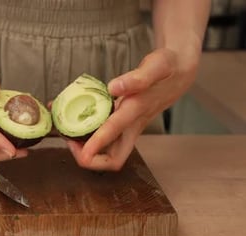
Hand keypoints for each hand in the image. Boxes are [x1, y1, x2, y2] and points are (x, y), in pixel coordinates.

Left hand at [67, 48, 199, 170]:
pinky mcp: (124, 124)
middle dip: (90, 159)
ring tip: (65, 133)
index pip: (115, 132)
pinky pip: (104, 137)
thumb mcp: (156, 67)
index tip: (81, 154)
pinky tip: (71, 120)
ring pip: (108, 151)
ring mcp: (128, 128)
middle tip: (70, 143)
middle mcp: (132, 125)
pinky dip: (86, 134)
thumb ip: (137, 78)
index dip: (97, 145)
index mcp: (137, 111)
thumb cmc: (167, 68)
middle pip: (114, 159)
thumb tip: (114, 87)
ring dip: (85, 148)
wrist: (180, 72)